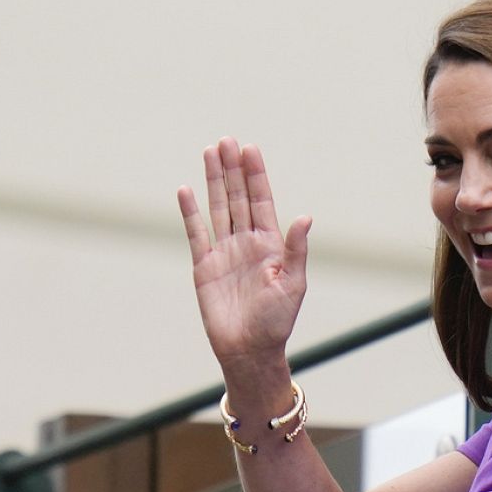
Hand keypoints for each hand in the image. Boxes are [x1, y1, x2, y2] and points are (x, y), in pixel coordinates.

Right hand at [177, 137, 310, 369]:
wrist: (249, 350)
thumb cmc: (277, 321)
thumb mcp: (293, 284)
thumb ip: (296, 250)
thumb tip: (305, 217)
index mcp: (271, 245)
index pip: (261, 201)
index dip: (256, 175)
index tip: (250, 149)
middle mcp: (247, 243)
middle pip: (238, 198)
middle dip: (233, 169)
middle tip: (226, 140)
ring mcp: (224, 253)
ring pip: (218, 208)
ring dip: (214, 181)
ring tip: (210, 152)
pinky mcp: (204, 267)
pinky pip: (196, 233)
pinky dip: (190, 212)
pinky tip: (186, 190)